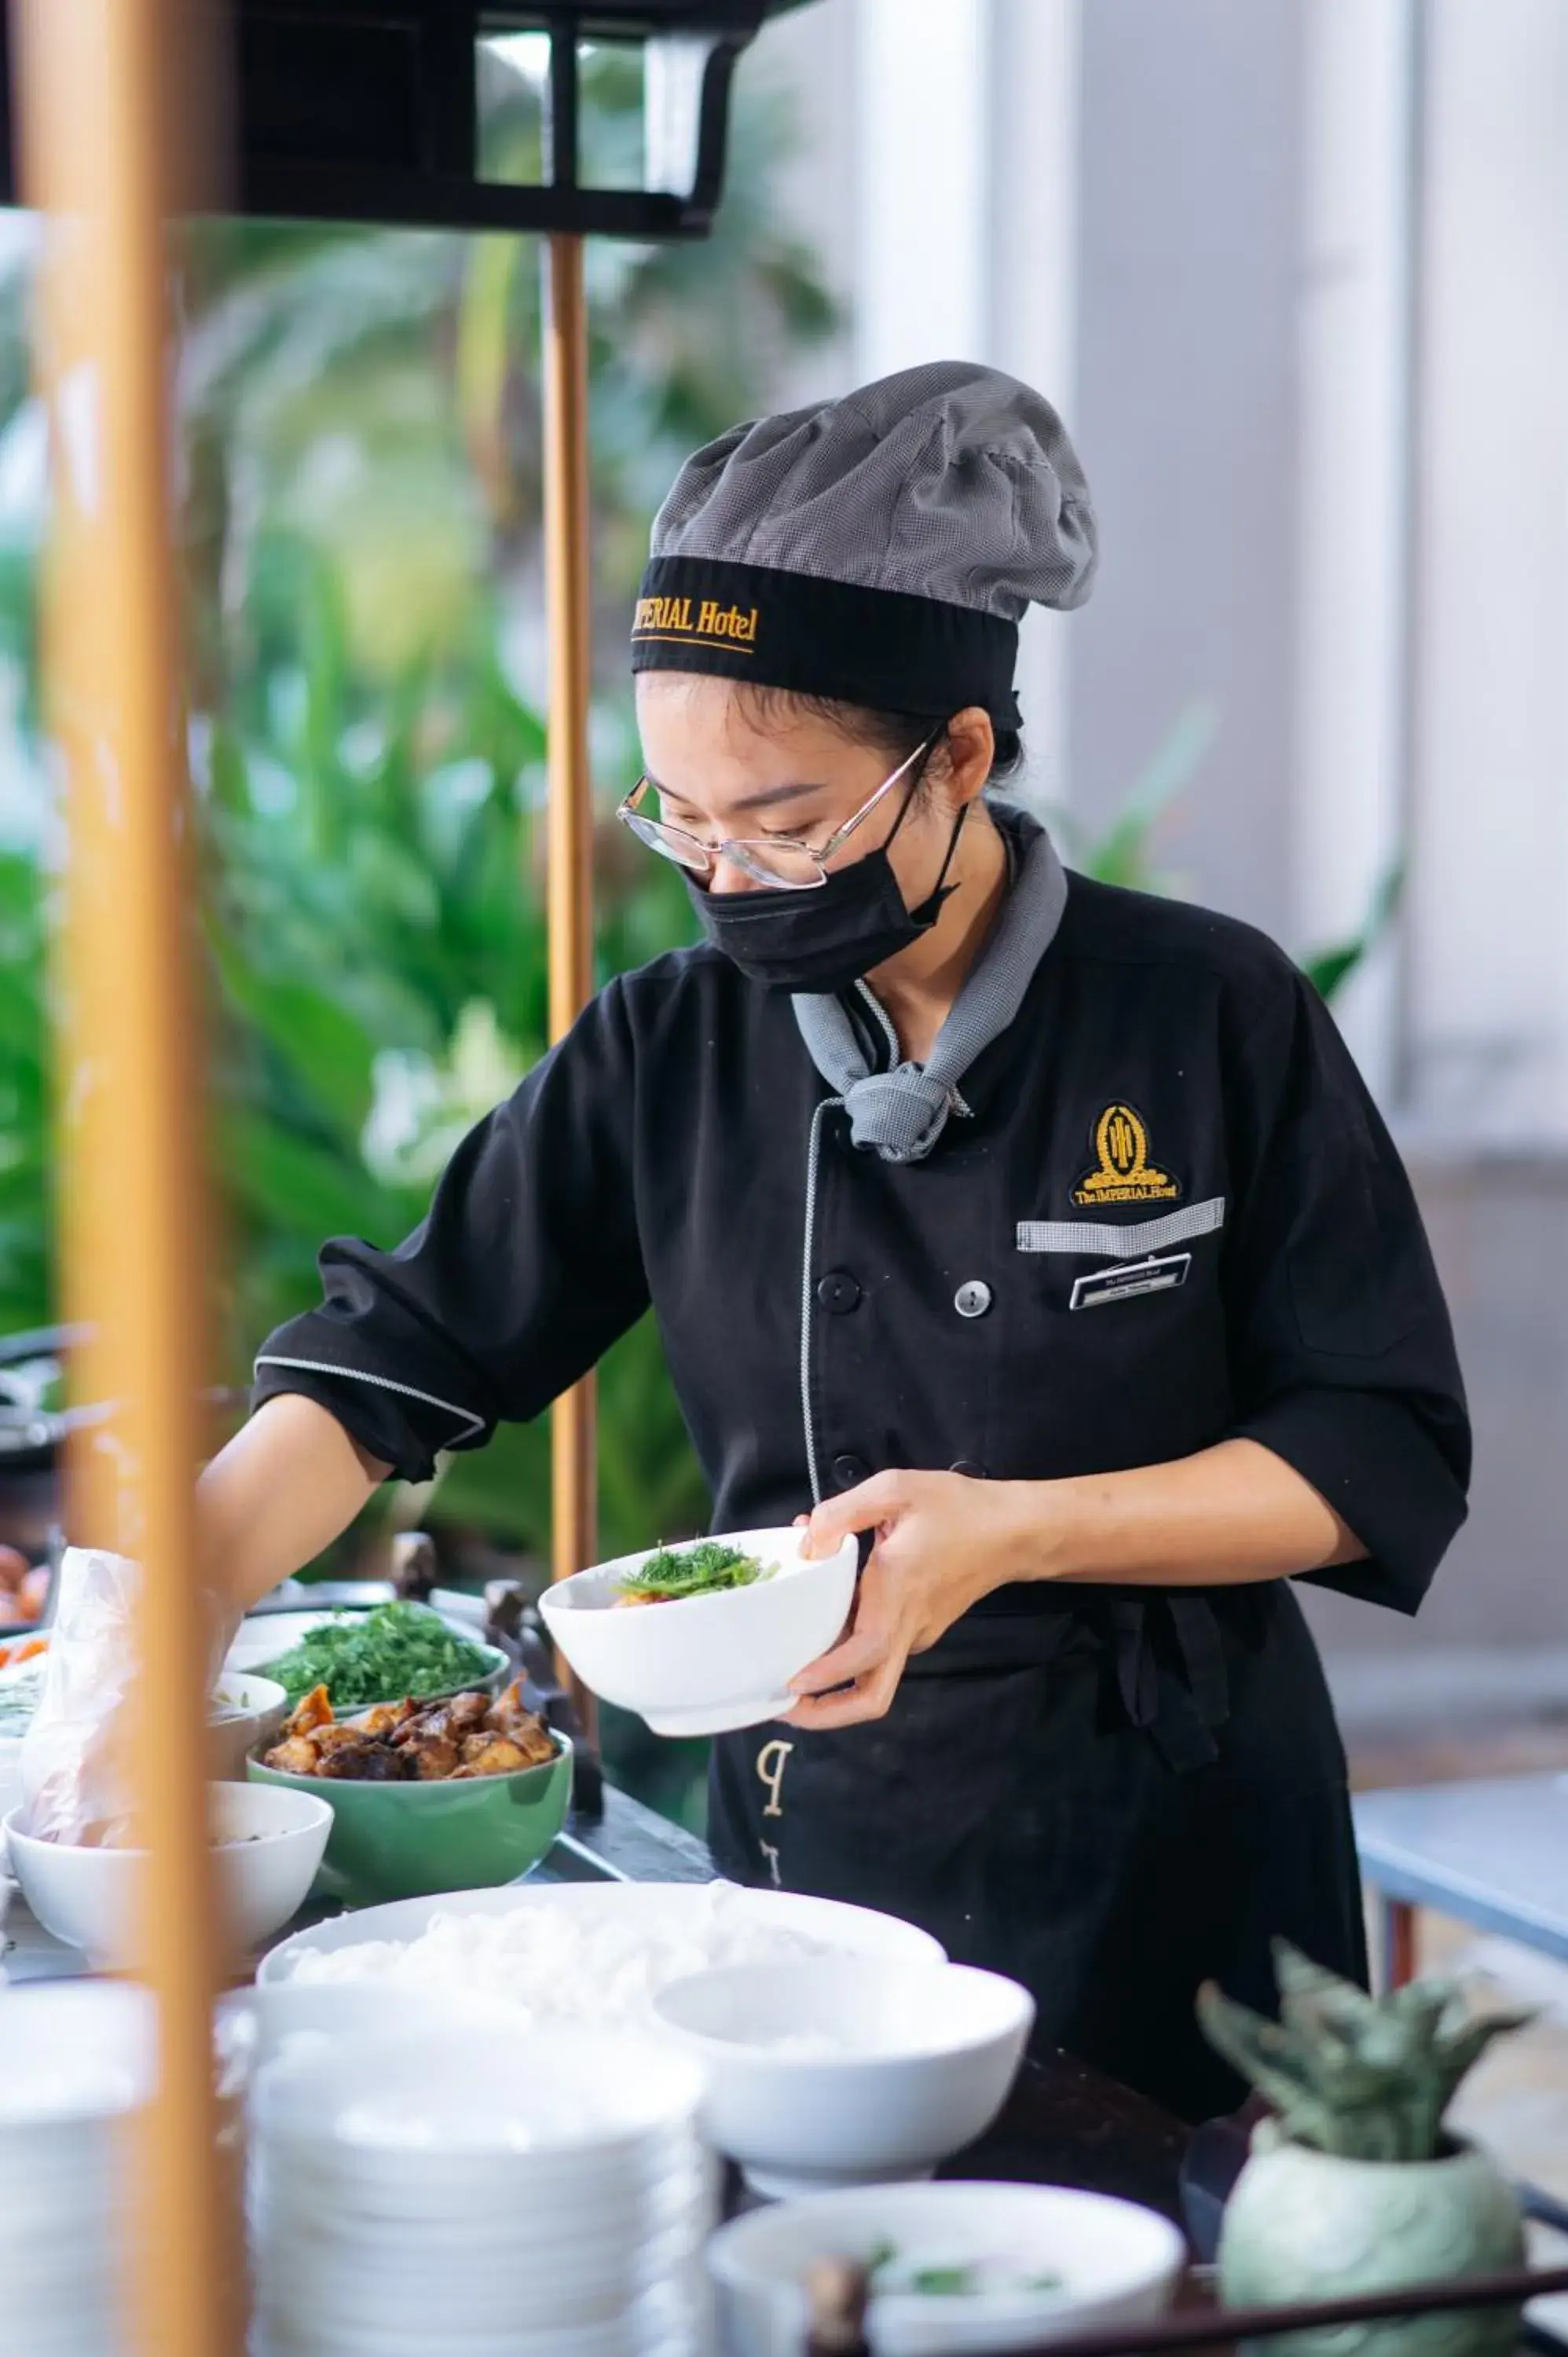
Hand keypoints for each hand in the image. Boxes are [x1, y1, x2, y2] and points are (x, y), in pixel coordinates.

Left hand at [783, 1470, 1034, 1730]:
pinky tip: (820, 1623)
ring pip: (873, 1678)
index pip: (864, 1652)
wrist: (1015, 1531)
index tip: (790, 1684)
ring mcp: (916, 1632)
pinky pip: (878, 1651)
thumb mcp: (896, 1489)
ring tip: (787, 1673)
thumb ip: (842, 1513)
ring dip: (832, 1687)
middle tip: (782, 1707)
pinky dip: (847, 1652)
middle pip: (872, 1697)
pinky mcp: (919, 1628)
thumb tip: (807, 1542)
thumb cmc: (959, 1508)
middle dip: (826, 1714)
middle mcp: (908, 1624)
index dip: (826, 1674)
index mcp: (899, 1591)